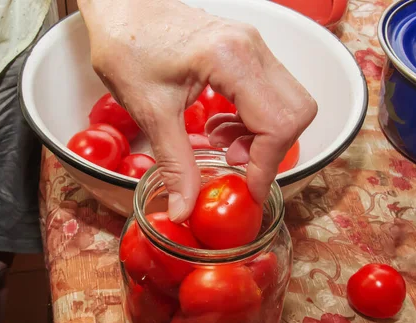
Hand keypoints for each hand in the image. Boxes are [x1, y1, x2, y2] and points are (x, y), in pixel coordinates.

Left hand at [79, 0, 317, 221]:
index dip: (267, 165)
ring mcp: (252, 44)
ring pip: (288, 101)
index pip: (277, 123)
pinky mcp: (245, 48)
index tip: (249, 189)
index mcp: (231, 59)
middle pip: (296, 111)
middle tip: (235, 163)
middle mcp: (252, 47)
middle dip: (271, 149)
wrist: (120, 10)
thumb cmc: (127, 47)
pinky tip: (221, 126)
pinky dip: (254, 118)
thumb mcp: (151, 111)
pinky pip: (270, 91)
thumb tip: (185, 208)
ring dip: (263, 134)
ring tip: (223, 144)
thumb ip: (175, 163)